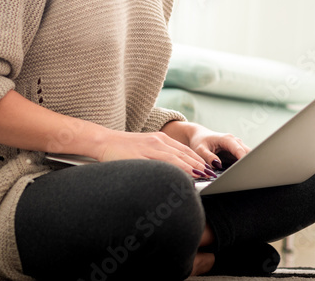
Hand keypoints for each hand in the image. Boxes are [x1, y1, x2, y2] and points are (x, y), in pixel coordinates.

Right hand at [93, 129, 215, 178]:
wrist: (103, 141)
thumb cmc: (123, 148)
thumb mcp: (145, 149)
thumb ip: (159, 156)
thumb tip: (172, 170)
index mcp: (160, 139)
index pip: (184, 150)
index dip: (197, 159)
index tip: (208, 168)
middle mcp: (158, 141)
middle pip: (183, 154)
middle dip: (199, 164)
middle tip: (211, 174)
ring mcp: (149, 148)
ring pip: (174, 158)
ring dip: (190, 167)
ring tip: (202, 175)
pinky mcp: (139, 155)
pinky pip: (159, 163)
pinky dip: (171, 169)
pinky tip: (178, 176)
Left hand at [162, 121, 249, 170]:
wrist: (198, 136)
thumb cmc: (199, 141)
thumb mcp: (200, 149)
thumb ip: (208, 157)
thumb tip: (218, 165)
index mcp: (227, 139)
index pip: (239, 150)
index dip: (244, 160)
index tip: (246, 169)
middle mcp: (235, 141)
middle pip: (248, 152)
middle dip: (249, 162)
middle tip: (248, 175)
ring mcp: (236, 146)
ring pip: (248, 155)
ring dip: (247, 164)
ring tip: (246, 175)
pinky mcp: (235, 152)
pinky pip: (243, 159)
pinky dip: (243, 165)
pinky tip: (240, 173)